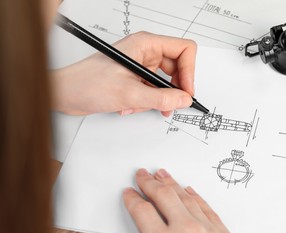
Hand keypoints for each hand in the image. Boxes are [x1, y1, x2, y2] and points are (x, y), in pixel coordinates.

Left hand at [51, 32, 196, 116]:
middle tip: (172, 104)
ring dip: (157, 98)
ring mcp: (139, 65)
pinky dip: (146, 101)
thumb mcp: (129, 93)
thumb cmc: (87, 83)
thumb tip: (184, 99)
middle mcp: (144, 51)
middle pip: (177, 67)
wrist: (65, 93)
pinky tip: (130, 106)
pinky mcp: (134, 77)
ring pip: (164, 82)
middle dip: (174, 89)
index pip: (183, 49)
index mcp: (145, 44)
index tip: (186, 91)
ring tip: (143, 106)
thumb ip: (161, 98)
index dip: (190, 71)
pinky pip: (152, 89)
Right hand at [117, 169, 247, 232]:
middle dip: (149, 182)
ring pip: (185, 196)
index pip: (142, 211)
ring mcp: (207, 229)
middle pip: (163, 196)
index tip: (128, 193)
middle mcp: (185, 230)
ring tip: (162, 174)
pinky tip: (189, 189)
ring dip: (171, 183)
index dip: (132, 199)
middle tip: (142, 174)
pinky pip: (206, 206)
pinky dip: (195, 195)